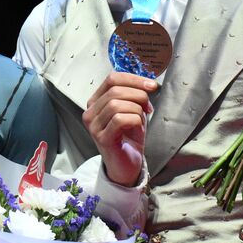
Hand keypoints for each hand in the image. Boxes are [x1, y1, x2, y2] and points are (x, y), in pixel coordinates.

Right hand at [82, 72, 157, 186]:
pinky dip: (135, 120)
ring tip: (142, 119)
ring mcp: (93, 126)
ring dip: (136, 109)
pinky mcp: (102, 139)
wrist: (127, 164)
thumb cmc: (129, 137)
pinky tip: (138, 127)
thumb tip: (148, 84)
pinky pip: (120, 120)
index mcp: (95, 101)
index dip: (134, 79)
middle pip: (115, 90)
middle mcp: (90, 112)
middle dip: (138, 95)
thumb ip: (134, 95)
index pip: (112, 79)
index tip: (152, 86)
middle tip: (148, 107)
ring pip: (116, 104)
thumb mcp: (132, 110)